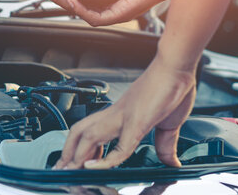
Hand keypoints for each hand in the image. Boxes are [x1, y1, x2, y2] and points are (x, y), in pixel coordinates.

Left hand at [54, 53, 196, 169]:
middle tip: (61, 168)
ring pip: (89, 136)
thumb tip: (172, 162)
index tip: (75, 162)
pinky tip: (93, 167)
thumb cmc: (171, 87)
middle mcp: (116, 114)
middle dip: (69, 151)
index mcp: (120, 113)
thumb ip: (165, 145)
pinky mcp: (138, 121)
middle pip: (81, 131)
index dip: (82, 148)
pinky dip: (105, 159)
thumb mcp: (167, 123)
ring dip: (77, 155)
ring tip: (69, 171)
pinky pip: (119, 145)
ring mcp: (124, 116)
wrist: (176, 66)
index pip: (92, 131)